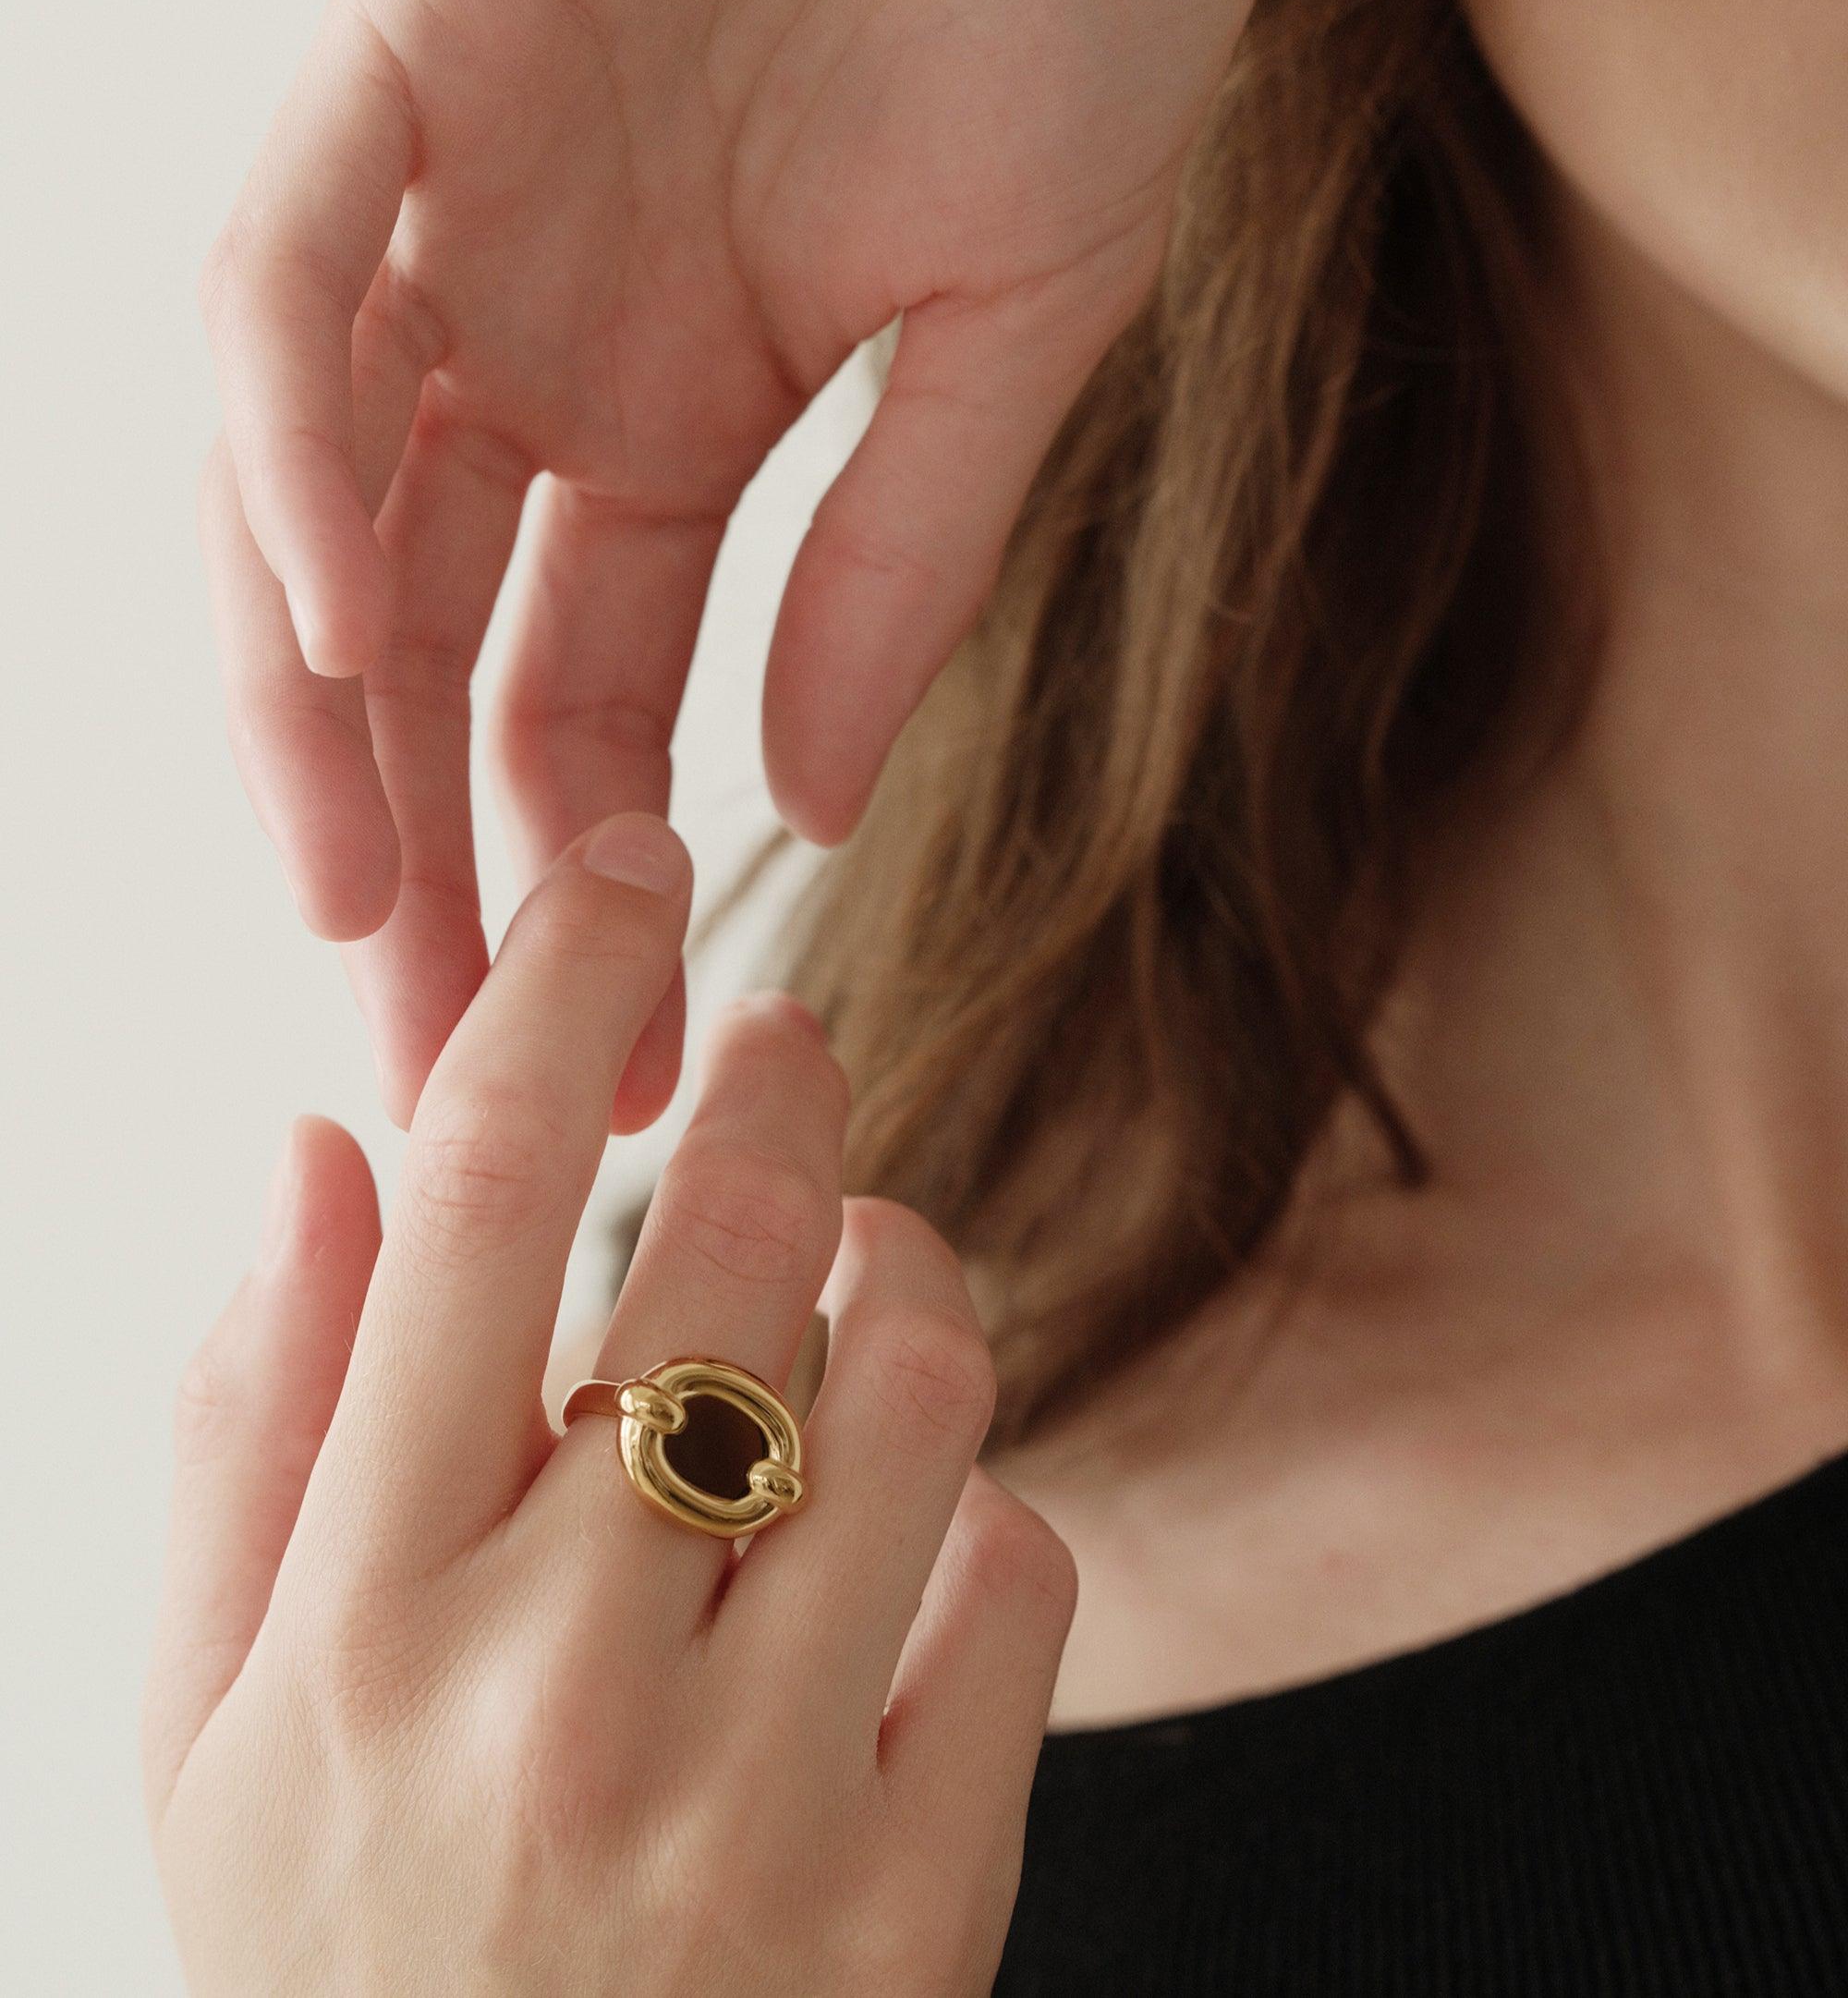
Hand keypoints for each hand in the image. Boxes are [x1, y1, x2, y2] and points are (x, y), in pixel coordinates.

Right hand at [146, 814, 1075, 1994]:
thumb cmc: (349, 1970)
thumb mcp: (205, 1737)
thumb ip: (240, 1435)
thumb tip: (313, 1154)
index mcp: (354, 1633)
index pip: (463, 1210)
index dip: (559, 990)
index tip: (629, 872)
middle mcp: (553, 1700)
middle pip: (721, 1255)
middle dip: (778, 1089)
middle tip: (785, 1042)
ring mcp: (756, 1810)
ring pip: (917, 1390)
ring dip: (910, 1280)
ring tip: (870, 1275)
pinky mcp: (922, 1909)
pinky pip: (1027, 1583)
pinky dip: (987, 1519)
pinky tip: (914, 1547)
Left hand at [199, 0, 1327, 1123]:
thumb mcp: (1022, 330)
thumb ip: (899, 563)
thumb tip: (802, 804)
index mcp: (669, 416)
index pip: (576, 702)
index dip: (572, 882)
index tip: (600, 1071)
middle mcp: (531, 338)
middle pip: (420, 648)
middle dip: (426, 862)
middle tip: (445, 1069)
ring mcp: (451, 204)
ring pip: (309, 496)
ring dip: (315, 709)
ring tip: (359, 920)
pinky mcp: (395, 40)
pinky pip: (285, 276)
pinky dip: (286, 449)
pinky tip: (349, 634)